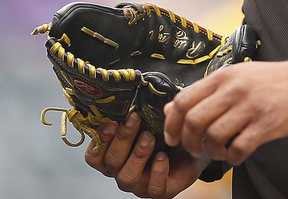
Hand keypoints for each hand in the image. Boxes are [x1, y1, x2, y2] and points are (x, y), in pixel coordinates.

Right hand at [85, 112, 210, 197]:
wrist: (193, 145)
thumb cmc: (166, 131)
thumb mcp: (151, 117)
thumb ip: (140, 110)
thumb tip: (135, 98)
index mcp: (114, 155)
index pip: (95, 155)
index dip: (100, 140)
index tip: (112, 121)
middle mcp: (122, 171)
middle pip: (111, 162)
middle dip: (122, 139)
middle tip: (134, 119)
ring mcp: (140, 184)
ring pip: (127, 177)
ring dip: (137, 155)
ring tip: (149, 137)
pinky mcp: (160, 191)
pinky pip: (154, 188)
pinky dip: (157, 171)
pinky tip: (163, 156)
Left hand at [162, 60, 287, 164]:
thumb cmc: (266, 81)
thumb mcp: (234, 77)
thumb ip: (204, 92)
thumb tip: (171, 108)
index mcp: (222, 76)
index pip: (184, 99)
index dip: (172, 123)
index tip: (172, 136)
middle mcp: (233, 89)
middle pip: (195, 120)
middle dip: (189, 141)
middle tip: (195, 148)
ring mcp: (250, 106)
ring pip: (215, 136)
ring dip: (212, 151)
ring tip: (218, 151)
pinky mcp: (266, 124)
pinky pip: (239, 148)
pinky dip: (232, 157)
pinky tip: (235, 154)